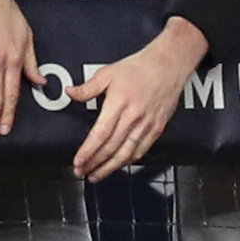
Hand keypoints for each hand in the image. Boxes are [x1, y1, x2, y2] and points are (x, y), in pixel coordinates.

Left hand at [71, 17, 207, 178]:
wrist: (169, 65)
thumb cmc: (139, 67)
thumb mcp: (108, 73)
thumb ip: (88, 87)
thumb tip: (70, 93)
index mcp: (119, 102)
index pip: (101, 134)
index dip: (88, 151)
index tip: (78, 161)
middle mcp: (134, 116)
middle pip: (111, 148)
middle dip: (94, 163)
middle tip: (81, 171)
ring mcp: (147, 124)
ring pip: (126, 153)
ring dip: (110, 168)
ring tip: (96, 175)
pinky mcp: (157, 127)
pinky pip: (142, 150)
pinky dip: (129, 161)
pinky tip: (118, 165)